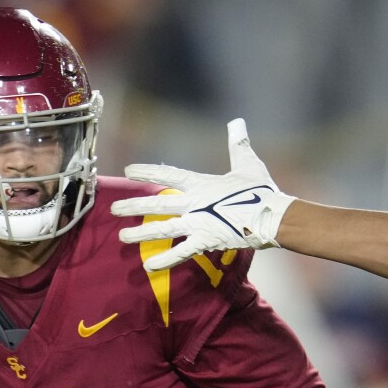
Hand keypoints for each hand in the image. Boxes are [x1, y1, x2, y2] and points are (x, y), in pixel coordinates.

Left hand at [111, 118, 294, 270]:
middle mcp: (195, 203)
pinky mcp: (207, 241)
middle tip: (114, 209)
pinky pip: (182, 252)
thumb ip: (238, 144)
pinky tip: (148, 266)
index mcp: (201, 183)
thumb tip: (238, 122)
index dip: (147, 171)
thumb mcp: (248, 163)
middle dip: (135, 205)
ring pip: (164, 228)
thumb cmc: (261, 190)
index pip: (168, 173)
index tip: (129, 171)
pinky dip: (166, 259)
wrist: (273, 217)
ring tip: (123, 236)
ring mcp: (199, 223)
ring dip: (142, 233)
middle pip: (158, 203)